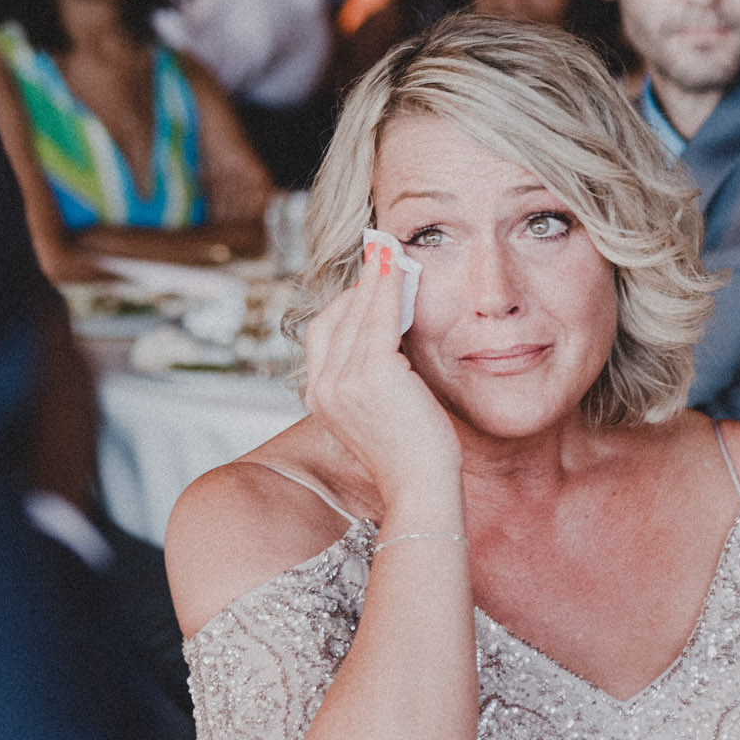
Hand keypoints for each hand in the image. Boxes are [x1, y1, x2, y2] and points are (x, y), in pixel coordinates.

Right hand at [300, 262, 463, 522]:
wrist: (421, 488)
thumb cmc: (410, 455)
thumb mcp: (377, 412)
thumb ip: (370, 377)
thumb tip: (388, 332)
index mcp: (319, 398)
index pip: (322, 334)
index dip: (343, 303)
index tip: (367, 282)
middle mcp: (323, 387)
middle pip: (336, 317)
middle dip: (359, 282)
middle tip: (379, 251)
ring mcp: (345, 381)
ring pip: (358, 313)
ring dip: (376, 277)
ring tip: (391, 251)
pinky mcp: (374, 374)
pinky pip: (381, 317)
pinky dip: (388, 287)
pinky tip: (400, 268)